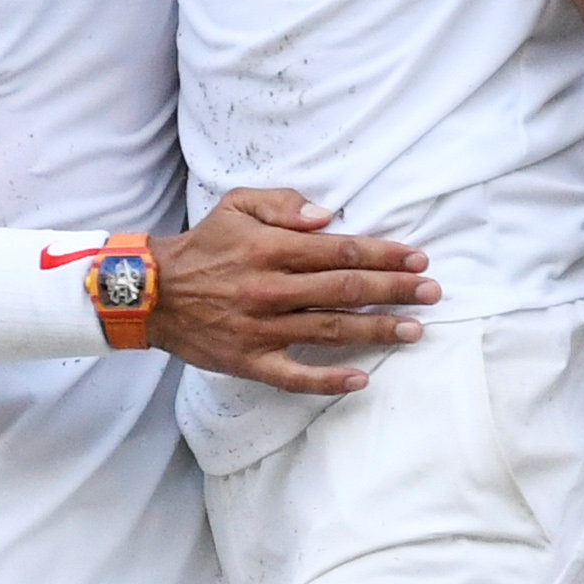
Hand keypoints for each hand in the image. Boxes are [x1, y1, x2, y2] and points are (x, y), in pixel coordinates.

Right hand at [145, 188, 439, 392]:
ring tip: (414, 329)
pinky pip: (295, 376)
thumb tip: (326, 217)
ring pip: (331, 330)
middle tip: (432, 292)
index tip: (417, 259)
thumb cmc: (202, 245)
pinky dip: (329, 381)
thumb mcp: (235, 205)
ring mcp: (262, 329)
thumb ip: (281, 203)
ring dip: (377, 330)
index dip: (384, 255)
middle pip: (346, 290)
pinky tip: (362, 379)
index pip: (341, 251)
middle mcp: (271, 289)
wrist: (151, 292)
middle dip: (395, 290)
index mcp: (271, 249)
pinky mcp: (249, 361)